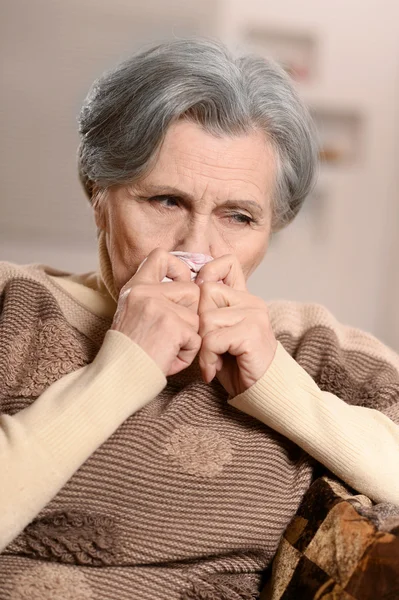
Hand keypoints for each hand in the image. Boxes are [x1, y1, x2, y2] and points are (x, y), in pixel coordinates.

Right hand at [111, 248, 200, 376]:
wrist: (117, 377)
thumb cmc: (127, 352)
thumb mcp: (132, 314)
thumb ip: (154, 298)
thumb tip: (188, 287)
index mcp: (136, 287)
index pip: (161, 256)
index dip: (179, 268)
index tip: (181, 285)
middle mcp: (146, 292)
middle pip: (192, 290)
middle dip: (190, 314)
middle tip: (171, 334)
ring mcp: (160, 307)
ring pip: (196, 318)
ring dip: (188, 338)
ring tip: (166, 350)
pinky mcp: (173, 326)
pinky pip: (196, 339)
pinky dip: (187, 354)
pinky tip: (168, 359)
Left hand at [196, 254, 277, 397]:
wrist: (262, 392)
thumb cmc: (236, 365)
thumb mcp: (218, 332)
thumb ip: (209, 311)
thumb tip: (185, 292)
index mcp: (244, 297)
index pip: (227, 263)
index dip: (207, 272)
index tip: (198, 298)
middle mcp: (252, 301)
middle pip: (206, 292)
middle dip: (199, 322)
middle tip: (208, 346)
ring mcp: (254, 315)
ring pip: (206, 318)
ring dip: (203, 346)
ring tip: (213, 360)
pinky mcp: (252, 333)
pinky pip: (212, 339)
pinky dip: (208, 358)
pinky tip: (214, 370)